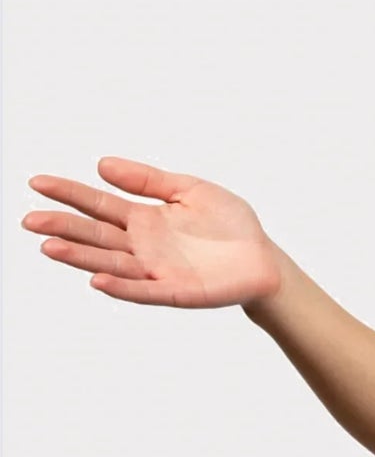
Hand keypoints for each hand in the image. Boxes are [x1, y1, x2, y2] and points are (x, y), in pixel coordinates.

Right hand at [23, 157, 282, 307]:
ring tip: (50, 246)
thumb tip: (102, 164)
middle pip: (96, 235)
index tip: (37, 183)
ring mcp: (156, 270)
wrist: (263, 258)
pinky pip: (143, 290)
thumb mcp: (190, 190)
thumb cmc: (229, 225)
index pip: (99, 204)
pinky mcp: (175, 291)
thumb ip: (149, 180)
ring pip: (111, 263)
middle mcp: (143, 246)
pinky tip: (98, 279)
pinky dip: (121, 287)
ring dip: (81, 257)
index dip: (70, 194)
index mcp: (144, 219)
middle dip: (63, 227)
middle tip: (30, 219)